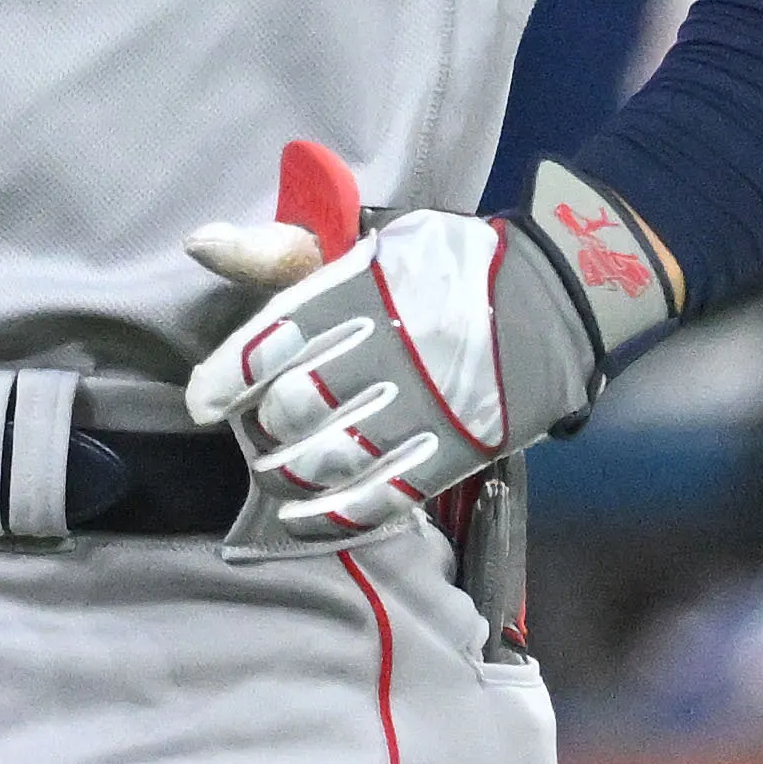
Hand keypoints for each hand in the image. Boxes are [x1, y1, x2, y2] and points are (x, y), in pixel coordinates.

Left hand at [182, 154, 672, 560]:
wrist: (563, 294)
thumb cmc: (447, 267)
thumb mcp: (371, 242)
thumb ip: (284, 253)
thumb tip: (199, 245)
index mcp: (367, 288)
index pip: (276, 337)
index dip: (229, 377)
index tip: (203, 402)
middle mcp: (398, 346)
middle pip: (301, 406)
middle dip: (263, 430)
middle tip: (254, 436)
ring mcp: (434, 402)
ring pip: (338, 456)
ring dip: (291, 476)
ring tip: (274, 476)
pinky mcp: (465, 446)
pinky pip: (389, 493)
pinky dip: (339, 515)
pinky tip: (304, 520)